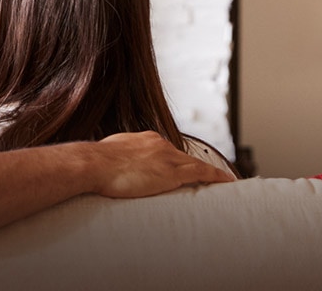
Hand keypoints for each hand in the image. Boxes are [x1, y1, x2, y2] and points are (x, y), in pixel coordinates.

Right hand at [90, 131, 235, 198]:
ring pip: (195, 165)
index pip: (167, 151)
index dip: (176, 161)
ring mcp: (167, 157)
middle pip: (183, 157)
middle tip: (205, 179)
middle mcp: (160, 144)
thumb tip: (113, 166)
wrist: (93, 165)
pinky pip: (201, 173)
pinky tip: (227, 181)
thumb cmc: (94, 163)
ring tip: (223, 182)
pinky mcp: (171, 173)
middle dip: (193, 168)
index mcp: (145, 139)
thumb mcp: (109, 154)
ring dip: (210, 174)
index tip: (179, 168)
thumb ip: (119, 157)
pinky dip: (216, 176)